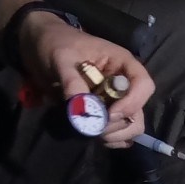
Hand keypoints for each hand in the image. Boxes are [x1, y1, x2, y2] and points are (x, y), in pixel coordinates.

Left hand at [21, 16, 154, 147]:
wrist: (40, 46)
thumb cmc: (54, 44)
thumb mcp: (60, 58)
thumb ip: (72, 81)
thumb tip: (81, 110)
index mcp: (121, 64)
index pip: (143, 85)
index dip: (131, 103)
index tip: (108, 115)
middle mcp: (124, 84)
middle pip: (138, 111)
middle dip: (118, 125)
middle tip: (94, 128)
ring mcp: (116, 100)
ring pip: (131, 126)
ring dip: (114, 134)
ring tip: (91, 131)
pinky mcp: (106, 113)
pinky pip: (119, 133)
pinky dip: (110, 139)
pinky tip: (93, 135)